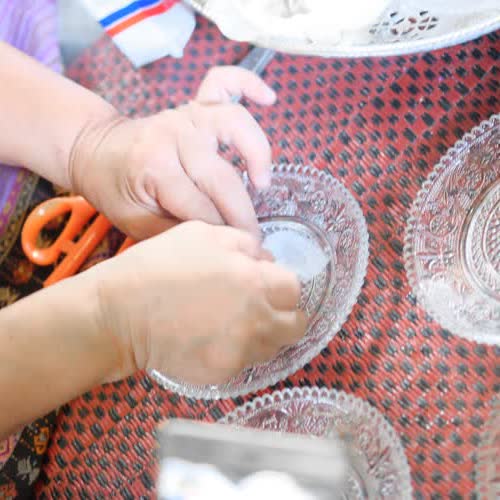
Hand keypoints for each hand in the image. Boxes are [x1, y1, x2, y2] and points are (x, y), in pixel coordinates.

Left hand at [69, 66, 276, 240]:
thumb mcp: (137, 225)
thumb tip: (218, 243)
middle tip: (254, 241)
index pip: (202, 208)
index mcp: (155, 167)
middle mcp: (174, 135)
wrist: (95, 152)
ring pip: (236, 125)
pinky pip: (224, 83)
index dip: (222, 234)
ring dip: (257, 154)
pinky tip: (268, 97)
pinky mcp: (193, 105)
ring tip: (262, 184)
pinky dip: (248, 84)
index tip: (237, 253)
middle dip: (243, 215)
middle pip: (223, 178)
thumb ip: (177, 234)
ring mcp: (185, 115)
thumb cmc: (115, 190)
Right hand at [93, 221, 305, 384]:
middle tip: (261, 309)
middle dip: (283, 315)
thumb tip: (265, 260)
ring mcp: (240, 350)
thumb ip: (244, 244)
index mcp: (253, 280)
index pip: (295, 289)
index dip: (283, 287)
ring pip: (274, 347)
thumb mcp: (202, 234)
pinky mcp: (223, 372)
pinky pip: (246, 364)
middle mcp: (255, 318)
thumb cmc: (156, 268)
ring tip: (233, 324)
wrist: (119, 313)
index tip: (271, 288)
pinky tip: (214, 339)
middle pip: (295, 325)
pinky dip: (237, 353)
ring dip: (263, 335)